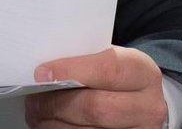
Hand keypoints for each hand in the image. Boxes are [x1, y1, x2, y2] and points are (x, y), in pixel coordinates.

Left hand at [25, 46, 166, 128]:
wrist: (142, 103)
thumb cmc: (118, 77)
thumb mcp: (109, 59)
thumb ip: (83, 61)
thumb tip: (44, 73)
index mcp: (142, 72)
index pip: (107, 70)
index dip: (70, 72)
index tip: (42, 74)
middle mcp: (148, 107)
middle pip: (95, 108)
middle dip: (56, 104)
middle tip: (33, 100)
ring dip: (54, 124)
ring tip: (37, 114)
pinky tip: (50, 125)